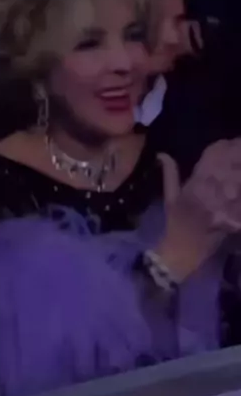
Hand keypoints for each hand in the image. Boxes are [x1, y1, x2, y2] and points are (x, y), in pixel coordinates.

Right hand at [154, 141, 240, 281]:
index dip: (225, 147)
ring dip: (239, 178)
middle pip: (229, 170)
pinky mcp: (230, 220)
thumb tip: (162, 153)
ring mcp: (219, 207)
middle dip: (238, 159)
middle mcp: (207, 192)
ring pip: (236, 185)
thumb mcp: (170, 197)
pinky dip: (239, 199)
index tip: (233, 141)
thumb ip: (169, 174)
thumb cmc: (174, 223)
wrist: (182, 253)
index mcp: (193, 184)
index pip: (211, 159)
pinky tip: (240, 194)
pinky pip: (238, 207)